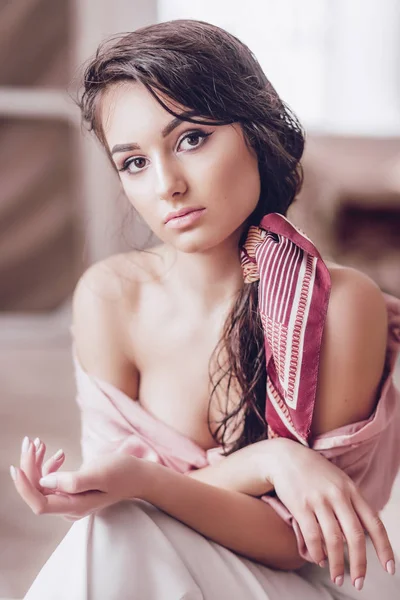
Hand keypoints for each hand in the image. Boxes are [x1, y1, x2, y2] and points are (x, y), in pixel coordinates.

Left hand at [10, 437, 148, 520]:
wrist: (139, 474)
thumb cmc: (122, 472)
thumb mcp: (99, 474)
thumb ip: (73, 481)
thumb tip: (44, 483)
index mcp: (75, 506)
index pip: (39, 503)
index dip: (25, 488)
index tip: (16, 467)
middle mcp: (70, 507)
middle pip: (39, 491)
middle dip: (30, 467)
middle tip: (30, 442)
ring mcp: (71, 499)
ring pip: (43, 484)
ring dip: (38, 463)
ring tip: (39, 442)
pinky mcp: (74, 490)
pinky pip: (53, 480)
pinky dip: (50, 464)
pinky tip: (59, 453)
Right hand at [258, 437, 394, 588]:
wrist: (285, 457)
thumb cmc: (315, 472)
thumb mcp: (339, 481)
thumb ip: (351, 504)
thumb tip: (360, 534)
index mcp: (351, 490)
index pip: (374, 523)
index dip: (384, 548)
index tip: (390, 568)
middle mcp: (338, 495)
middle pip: (355, 536)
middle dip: (359, 564)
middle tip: (359, 583)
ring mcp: (319, 500)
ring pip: (333, 540)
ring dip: (337, 564)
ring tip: (338, 577)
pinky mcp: (301, 505)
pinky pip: (312, 535)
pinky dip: (317, 552)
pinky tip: (319, 560)